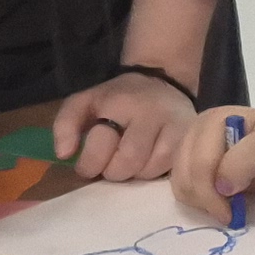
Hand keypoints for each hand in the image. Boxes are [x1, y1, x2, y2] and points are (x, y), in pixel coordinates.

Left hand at [54, 67, 196, 183]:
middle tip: (112, 165)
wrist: (163, 81)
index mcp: (118, 101)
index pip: (100, 143)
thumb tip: (64, 154)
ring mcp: (173, 124)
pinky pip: (170, 170)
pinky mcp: (189, 137)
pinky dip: (156, 173)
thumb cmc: (119, 99)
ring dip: (135, 174)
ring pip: (149, 169)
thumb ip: (66, 124)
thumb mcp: (86, 102)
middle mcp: (148, 111)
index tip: (88, 164)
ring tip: (132, 162)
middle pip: (127, 161)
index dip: (89, 163)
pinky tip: (150, 162)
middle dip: (113, 171)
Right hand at [170, 103, 254, 223]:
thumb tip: (221, 187)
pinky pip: (184, 190)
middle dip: (205, 200)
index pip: (200, 164)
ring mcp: (191, 151)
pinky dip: (199, 203)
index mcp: (211, 122)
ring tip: (227, 206)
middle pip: (184, 176)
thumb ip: (244, 162)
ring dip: (200, 203)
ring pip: (180, 185)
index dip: (211, 193)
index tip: (231, 215)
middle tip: (230, 213)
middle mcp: (195, 134)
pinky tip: (220, 203)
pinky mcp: (192, 168)